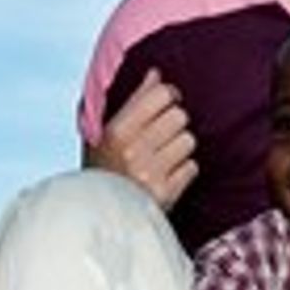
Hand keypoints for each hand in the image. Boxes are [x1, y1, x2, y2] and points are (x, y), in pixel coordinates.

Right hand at [87, 69, 197, 208]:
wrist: (97, 216)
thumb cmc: (103, 168)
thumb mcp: (105, 132)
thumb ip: (131, 101)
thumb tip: (155, 74)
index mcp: (116, 131)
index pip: (160, 94)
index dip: (169, 95)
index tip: (167, 101)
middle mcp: (133, 151)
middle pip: (179, 116)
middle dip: (175, 123)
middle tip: (164, 132)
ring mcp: (150, 174)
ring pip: (188, 141)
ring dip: (180, 147)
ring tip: (164, 156)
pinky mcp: (166, 194)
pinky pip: (192, 167)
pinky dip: (183, 170)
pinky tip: (168, 174)